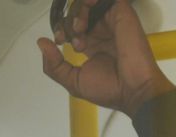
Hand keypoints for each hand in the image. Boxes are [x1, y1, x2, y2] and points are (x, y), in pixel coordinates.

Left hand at [37, 0, 175, 116]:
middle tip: (72, 40)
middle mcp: (101, 32)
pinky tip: (89, 6)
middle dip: (67, 24)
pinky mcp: (122, 13)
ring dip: (77, 12)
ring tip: (80, 29)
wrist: (133, 89)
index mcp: (92, 45)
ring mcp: (111, 22)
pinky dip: (89, 1)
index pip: (70, 27)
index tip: (60, 41)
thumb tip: (42, 42)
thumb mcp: (73, 82)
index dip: (61, 29)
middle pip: (75, 14)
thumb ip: (53, 65)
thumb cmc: (108, 89)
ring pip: (86, 4)